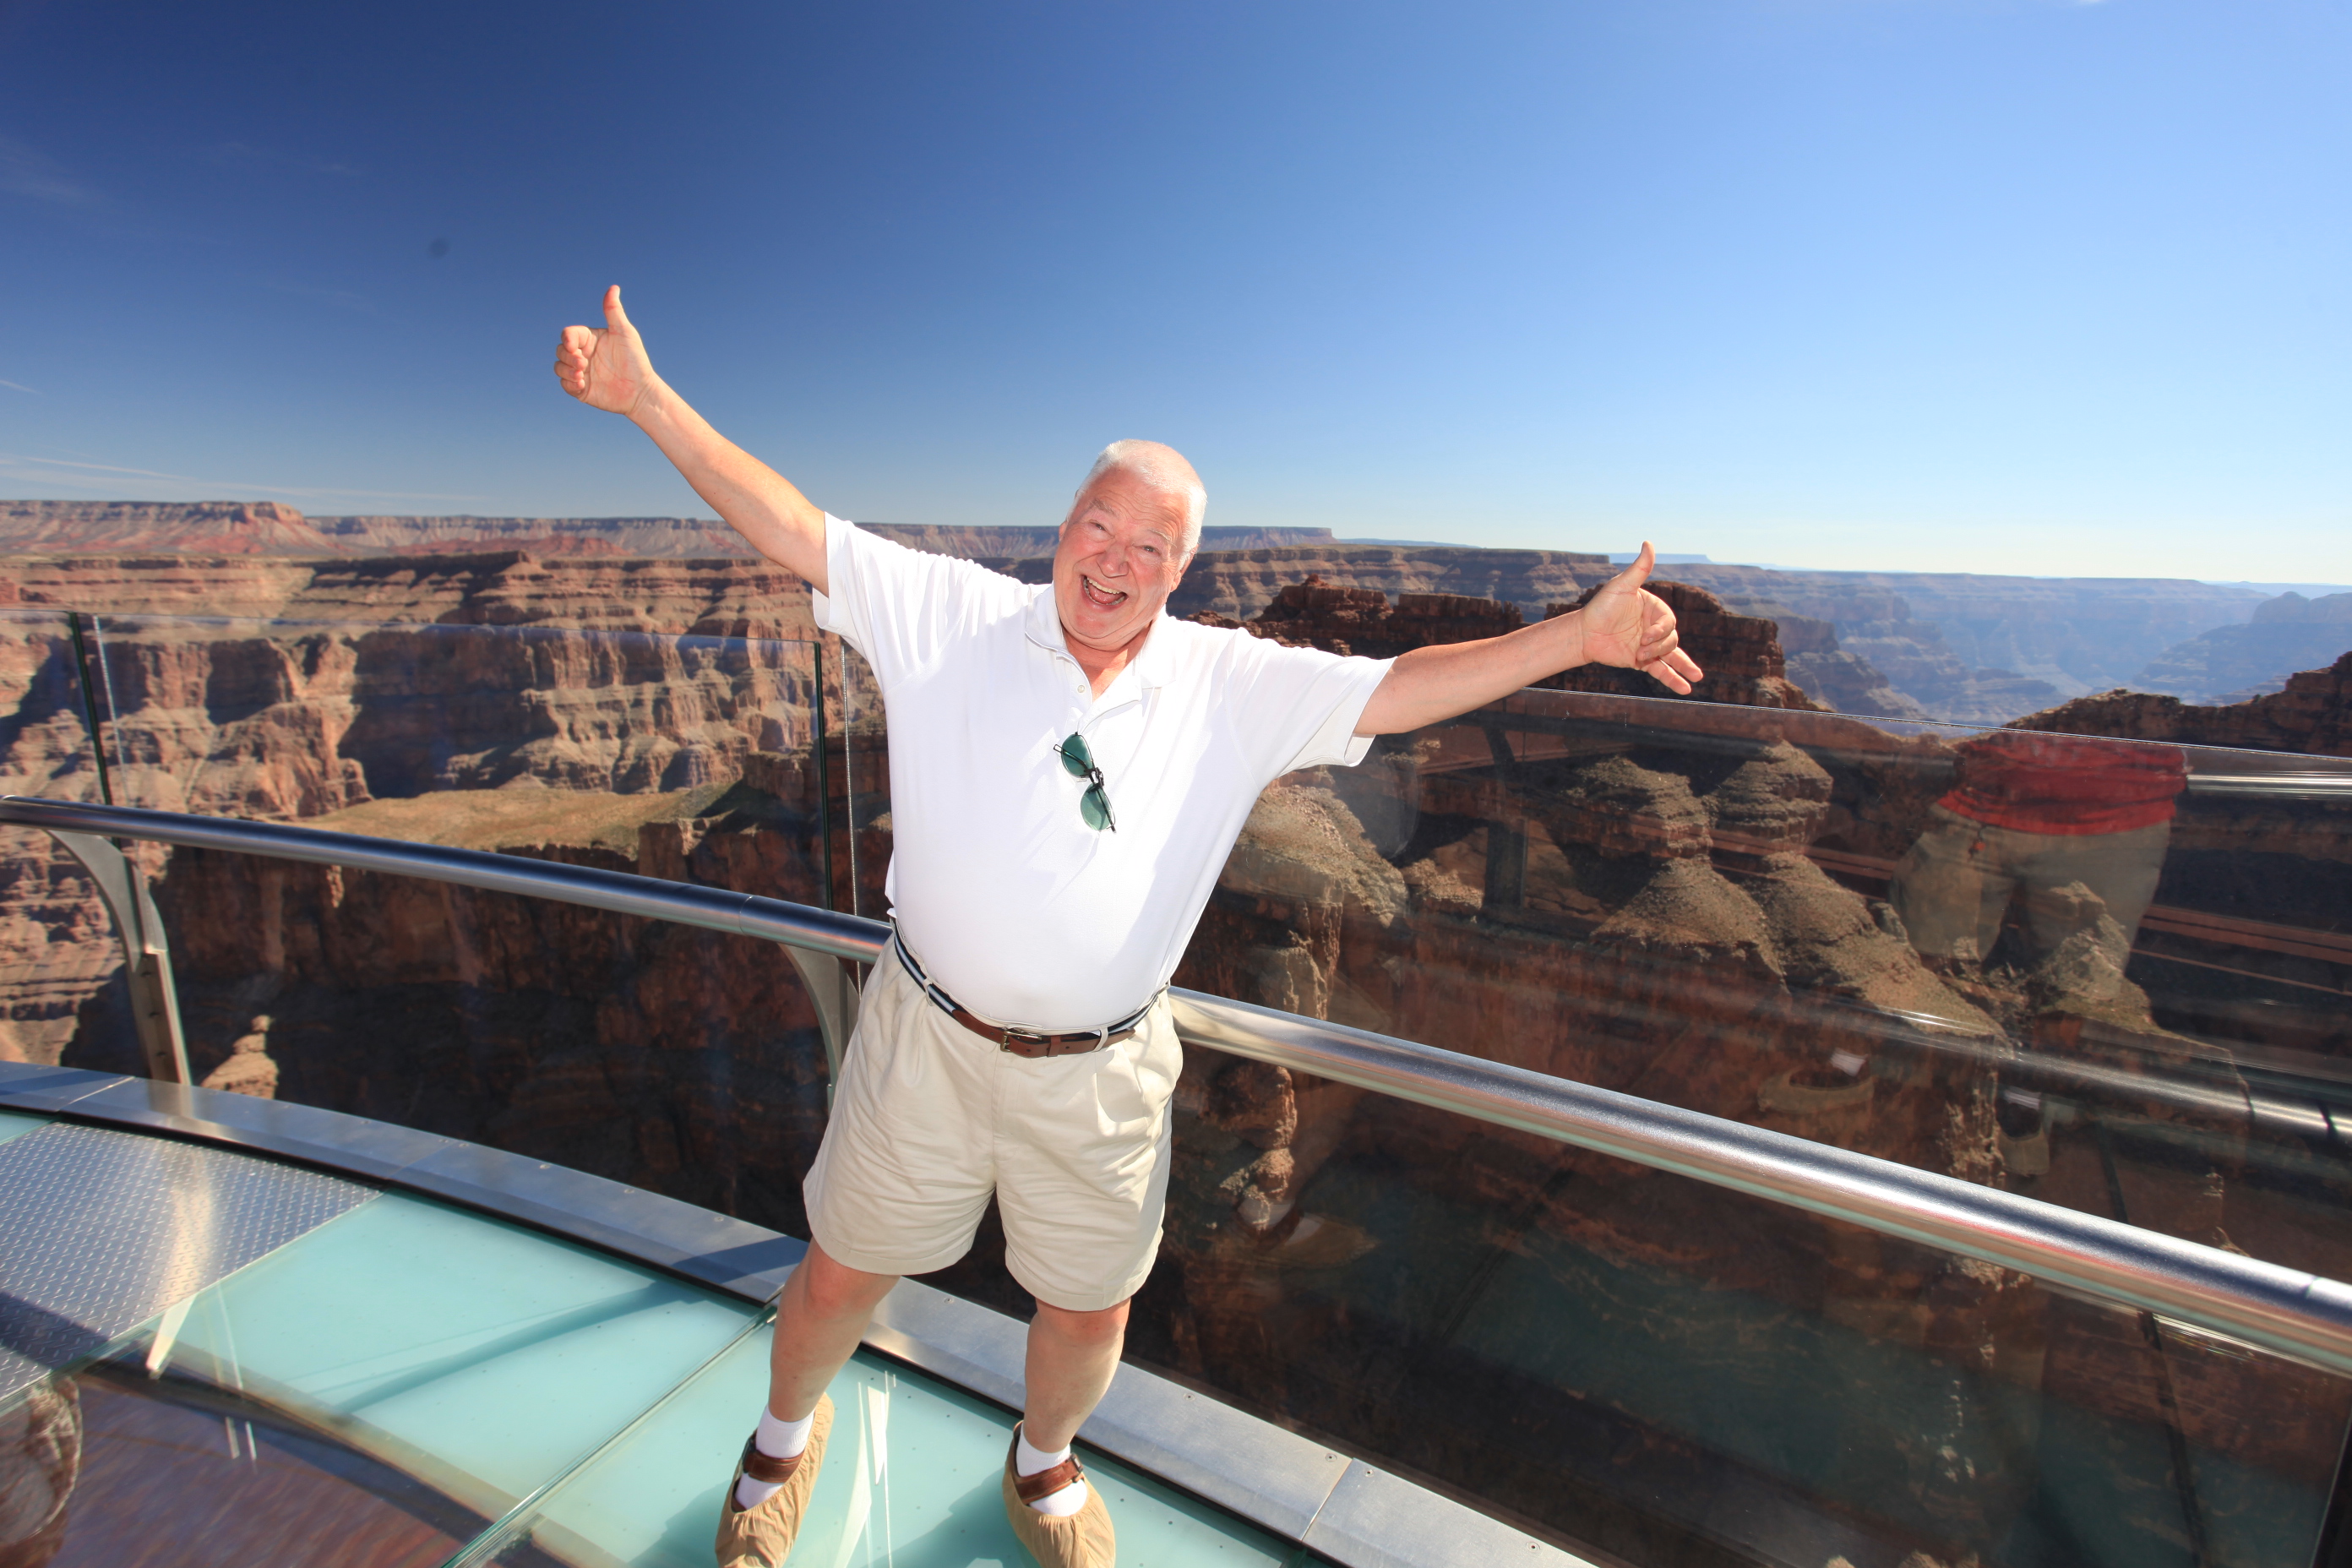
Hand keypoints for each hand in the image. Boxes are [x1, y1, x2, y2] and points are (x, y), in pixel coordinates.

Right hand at [554, 285, 656, 415]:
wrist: (640, 391)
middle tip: (583, 363)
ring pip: (559, 367)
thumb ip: (614, 311)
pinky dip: (569, 384)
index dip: (567, 339)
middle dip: (567, 356)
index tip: (573, 346)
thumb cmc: (635, 360)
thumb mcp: (625, 333)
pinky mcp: (581, 389)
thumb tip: (613, 287)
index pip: (569, 334)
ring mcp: (581, 371)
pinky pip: (565, 385)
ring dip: (565, 370)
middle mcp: (583, 354)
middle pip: (560, 350)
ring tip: (581, 375)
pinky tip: (582, 384)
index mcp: (590, 340)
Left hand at [1578, 542, 1704, 694]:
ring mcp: (1650, 645)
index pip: (1668, 623)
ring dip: (1682, 666)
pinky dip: (1673, 680)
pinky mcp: (1642, 660)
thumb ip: (1639, 569)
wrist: (1583, 633)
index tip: (1643, 637)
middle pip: (1671, 640)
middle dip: (1659, 648)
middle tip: (1641, 651)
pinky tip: (1685, 689)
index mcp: (1655, 609)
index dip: (1659, 632)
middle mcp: (1655, 627)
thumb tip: (1648, 543)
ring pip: (1672, 655)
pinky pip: (1662, 671)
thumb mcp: (1621, 586)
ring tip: (1696, 678)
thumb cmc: (1601, 607)